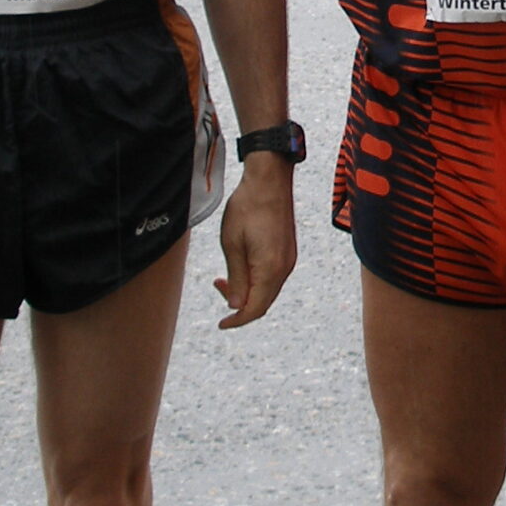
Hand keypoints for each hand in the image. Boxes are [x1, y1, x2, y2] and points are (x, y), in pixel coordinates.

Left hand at [213, 156, 297, 328]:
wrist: (269, 180)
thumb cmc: (247, 208)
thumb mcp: (232, 245)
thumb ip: (236, 278)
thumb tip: (236, 306)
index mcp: (270, 269)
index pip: (255, 308)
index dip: (237, 321)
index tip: (221, 324)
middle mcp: (284, 268)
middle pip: (263, 302)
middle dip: (239, 304)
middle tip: (217, 286)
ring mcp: (288, 260)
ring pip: (268, 290)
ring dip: (248, 291)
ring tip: (225, 275)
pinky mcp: (287, 252)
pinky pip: (272, 277)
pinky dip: (257, 281)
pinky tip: (242, 267)